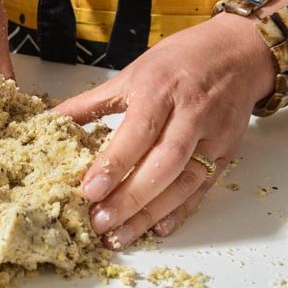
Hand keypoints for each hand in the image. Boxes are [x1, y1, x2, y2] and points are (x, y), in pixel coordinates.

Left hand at [56, 13, 274, 248]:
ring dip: (150, 214)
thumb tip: (48, 120)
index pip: (138, 131)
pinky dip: (180, 212)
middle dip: (130, 198)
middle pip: (163, 164)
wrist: (239, 53)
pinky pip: (203, 188)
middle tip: (99, 221)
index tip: (89, 190)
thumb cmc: (178, 61)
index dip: (114, 163)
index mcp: (161, 88)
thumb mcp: (131, 74)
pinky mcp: (226, 153)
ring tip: (119, 235)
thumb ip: (90, 103)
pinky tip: (157, 229)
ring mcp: (214, 136)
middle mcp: (191, 113)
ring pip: (184, 182)